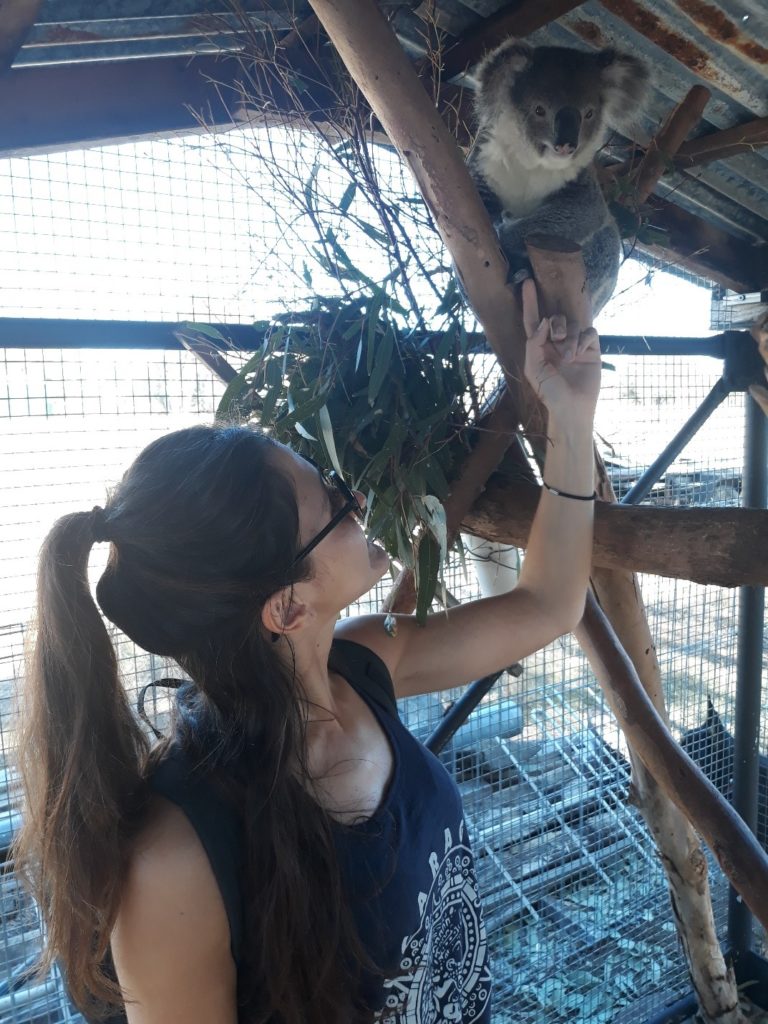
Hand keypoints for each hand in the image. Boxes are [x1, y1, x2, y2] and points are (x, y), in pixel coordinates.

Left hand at [521, 278, 600, 422]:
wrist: (572, 406)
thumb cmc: (550, 391)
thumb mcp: (534, 367)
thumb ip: (534, 343)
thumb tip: (543, 321)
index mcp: (539, 346)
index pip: (533, 320)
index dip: (530, 303)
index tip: (527, 283)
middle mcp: (556, 342)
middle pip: (555, 317)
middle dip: (556, 324)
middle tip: (557, 339)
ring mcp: (575, 343)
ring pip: (574, 323)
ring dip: (570, 337)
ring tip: (569, 357)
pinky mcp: (591, 348)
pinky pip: (589, 331)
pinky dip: (583, 340)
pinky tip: (580, 354)